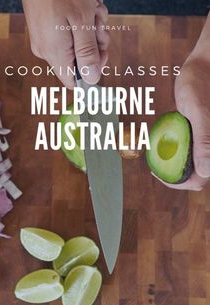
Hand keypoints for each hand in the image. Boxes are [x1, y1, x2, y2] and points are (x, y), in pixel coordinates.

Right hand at [23, 0, 109, 88]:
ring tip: (92, 10)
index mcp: (54, 53)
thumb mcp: (82, 22)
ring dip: (92, 29)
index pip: (73, 82)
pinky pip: (71, 33)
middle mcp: (48, 50)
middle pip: (79, 62)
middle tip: (99, 26)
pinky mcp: (48, 28)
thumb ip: (88, 54)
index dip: (91, 74)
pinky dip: (83, 21)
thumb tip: (93, 80)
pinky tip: (87, 6)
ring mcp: (46, 38)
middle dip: (95, 44)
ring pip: (78, 45)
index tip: (102, 56)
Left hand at [154, 14, 209, 190]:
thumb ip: (204, 142)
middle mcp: (209, 148)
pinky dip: (174, 152)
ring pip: (189, 164)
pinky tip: (161, 145)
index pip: (199, 179)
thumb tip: (205, 172)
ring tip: (156, 158)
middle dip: (173, 175)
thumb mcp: (200, 113)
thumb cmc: (200, 85)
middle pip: (193, 175)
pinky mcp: (197, 135)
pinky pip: (186, 151)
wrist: (200, 68)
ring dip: (173, 165)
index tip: (158, 174)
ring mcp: (204, 142)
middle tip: (154, 167)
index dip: (178, 183)